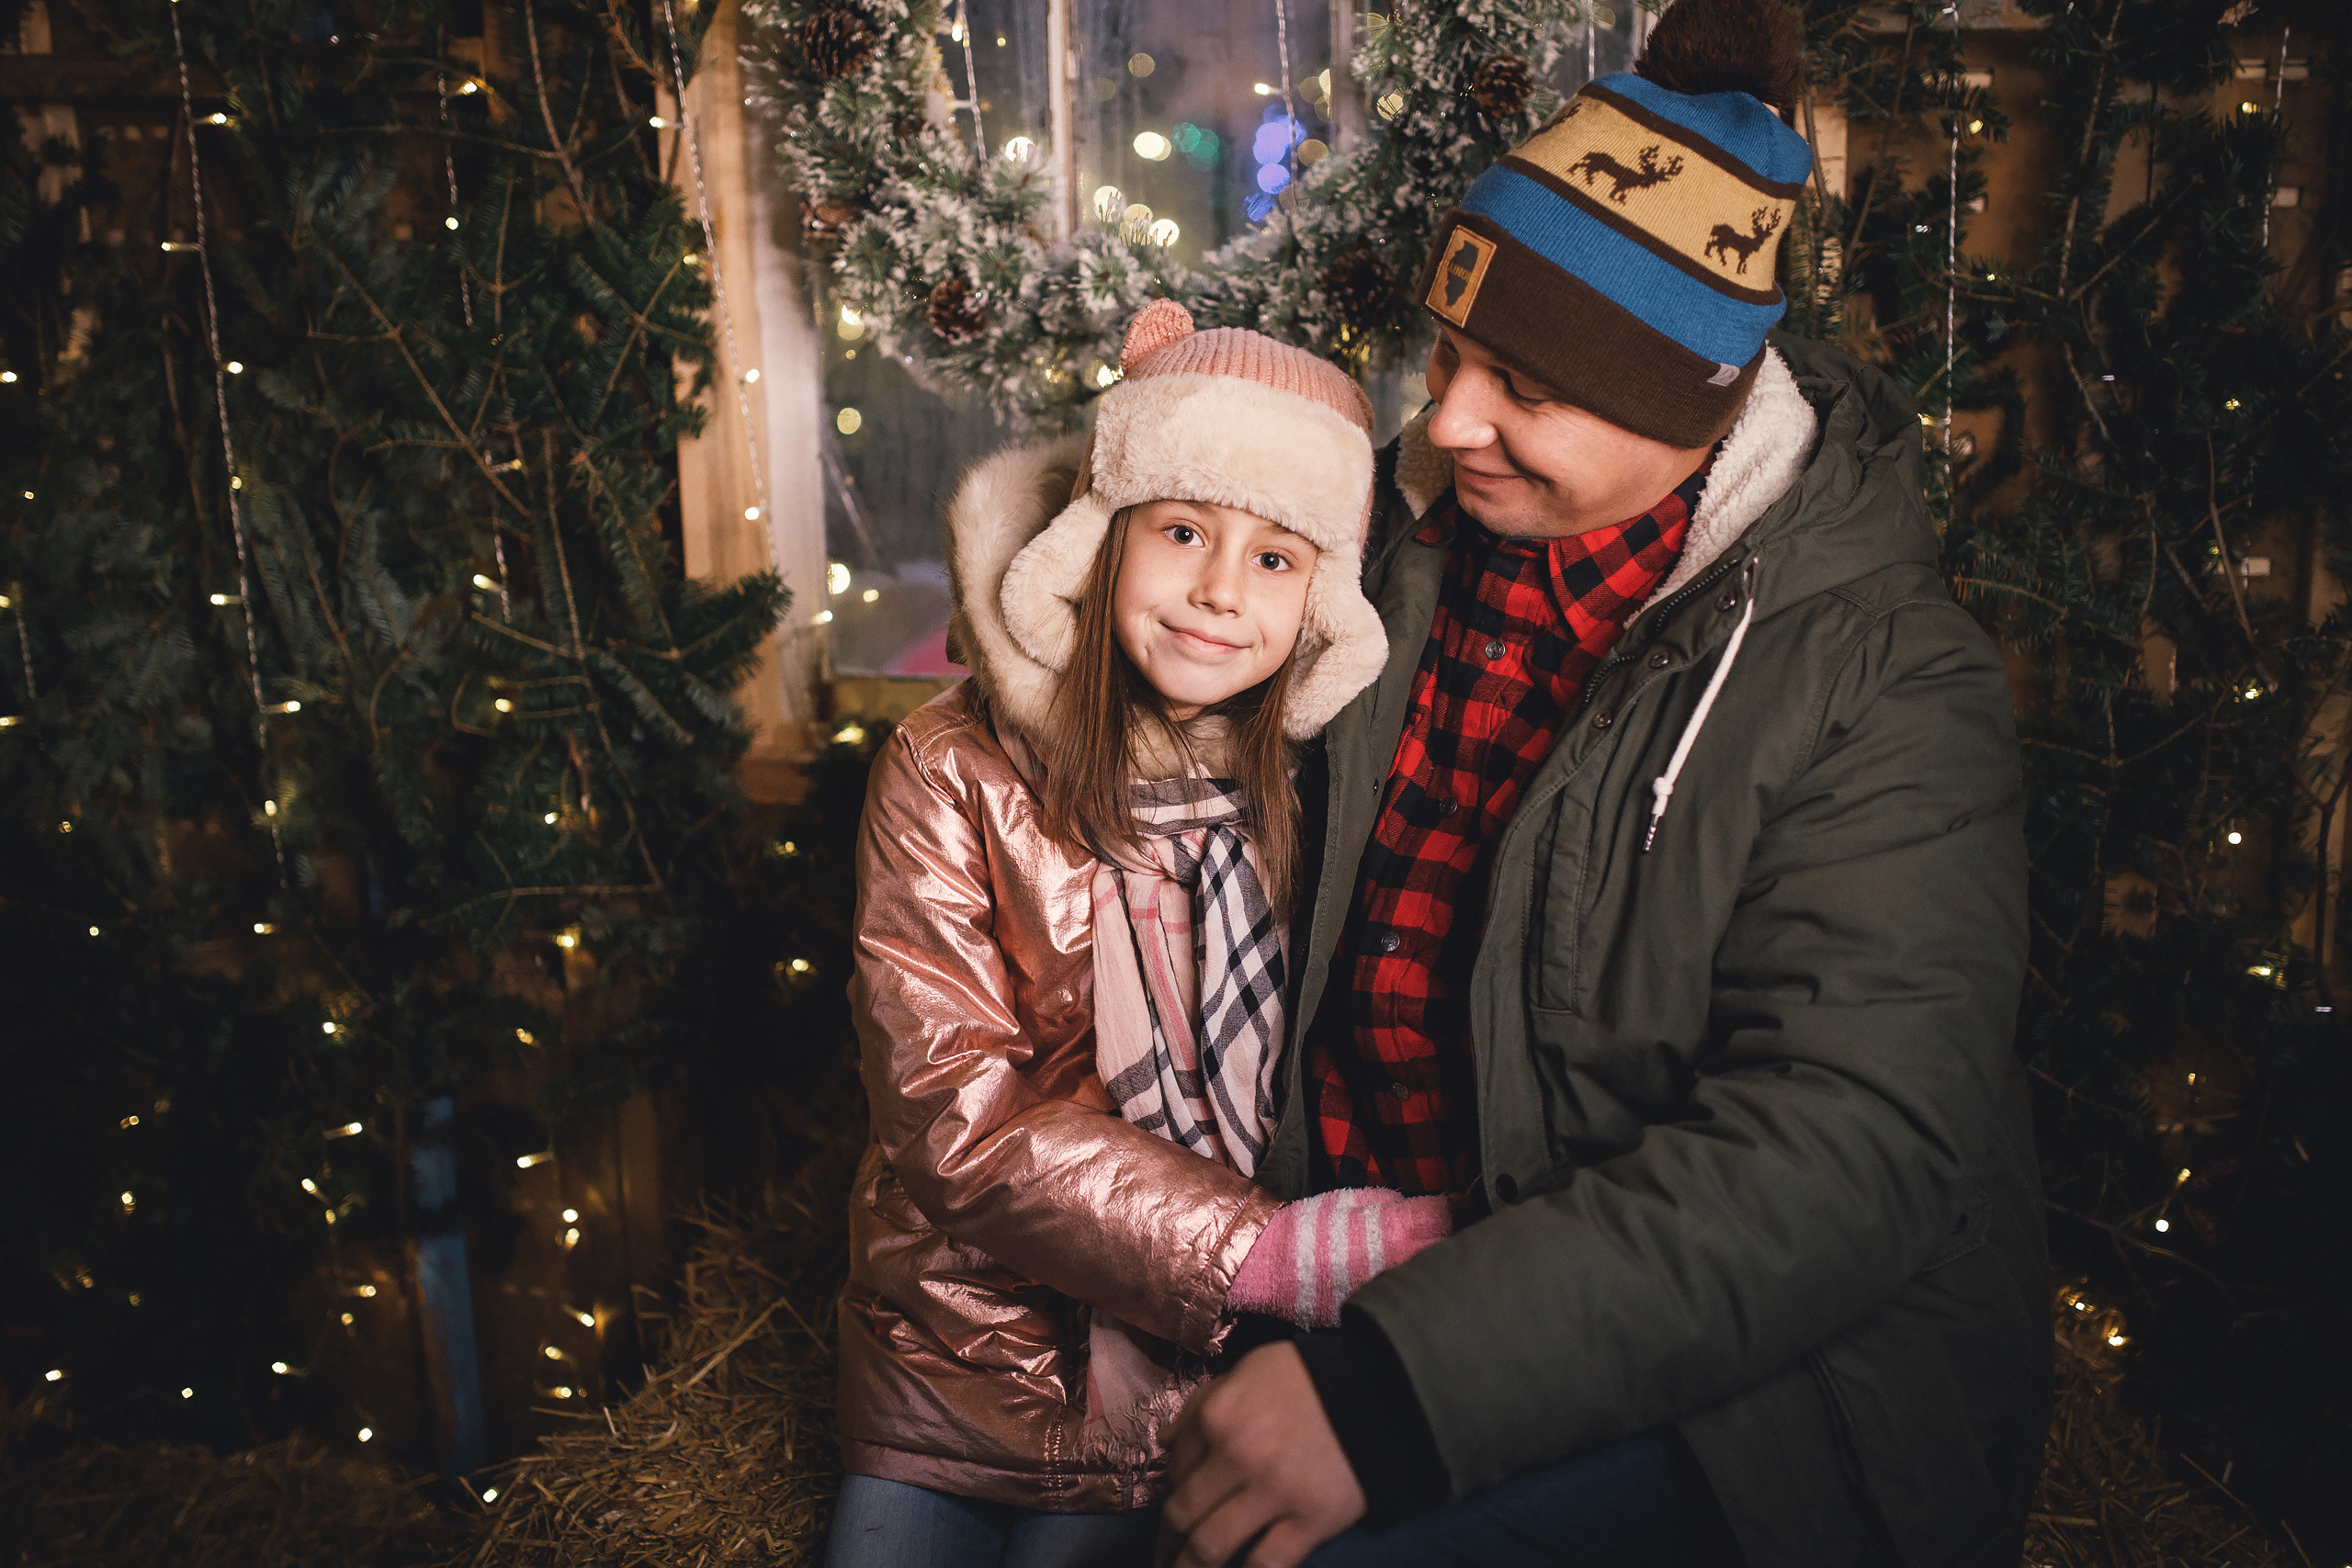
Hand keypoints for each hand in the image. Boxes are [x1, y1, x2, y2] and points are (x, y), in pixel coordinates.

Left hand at [1158, 1342, 1365, 1567]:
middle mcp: (1237, 1457)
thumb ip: (1201, 1405)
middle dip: (1167, 1544)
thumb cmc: (1306, 1376)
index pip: (1174, 1469)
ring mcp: (1274, 1493)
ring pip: (1213, 1547)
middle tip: (1162, 1558)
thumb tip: (1165, 1444)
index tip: (1173, 1508)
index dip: (1170, 1492)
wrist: (1378, 1389)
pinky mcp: (1312, 1521)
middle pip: (1183, 1516)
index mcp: (1217, 1417)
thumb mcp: (1245, 1372)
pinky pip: (1267, 1564)